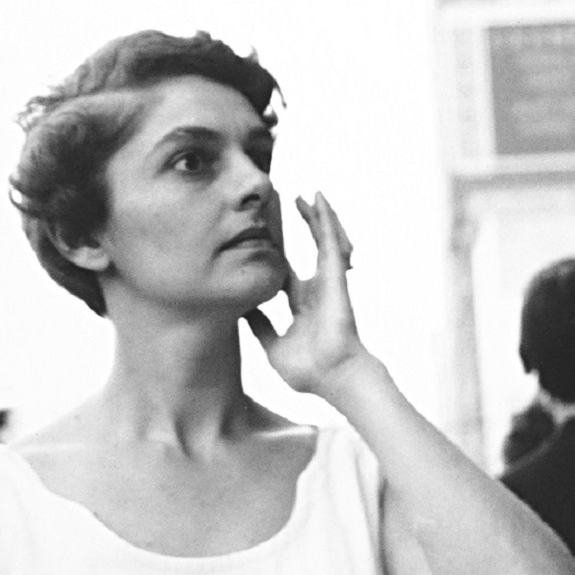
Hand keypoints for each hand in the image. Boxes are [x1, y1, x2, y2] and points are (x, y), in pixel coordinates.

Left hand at [246, 191, 370, 399]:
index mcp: (300, 304)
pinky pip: (329, 241)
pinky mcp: (335, 276)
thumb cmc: (309, 371)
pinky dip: (325, 219)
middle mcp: (315, 288)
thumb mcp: (272, 346)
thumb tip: (239, 311)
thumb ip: (259, 327)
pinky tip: (318, 200)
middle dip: (291, 226)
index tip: (260, 235)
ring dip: (313, 217)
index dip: (274, 251)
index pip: (284, 269)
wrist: (334, 378)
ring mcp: (327, 281)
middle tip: (279, 204)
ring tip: (303, 196)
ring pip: (321, 241)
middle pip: (302, 248)